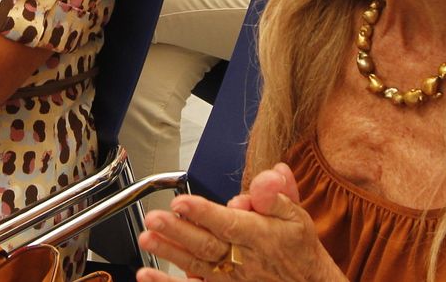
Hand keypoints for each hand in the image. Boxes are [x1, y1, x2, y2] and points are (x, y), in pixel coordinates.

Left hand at [137, 164, 332, 281]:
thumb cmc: (298, 250)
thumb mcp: (296, 216)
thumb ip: (276, 195)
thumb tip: (269, 174)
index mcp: (260, 236)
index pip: (228, 223)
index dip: (203, 212)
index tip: (181, 201)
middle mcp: (243, 260)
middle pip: (206, 245)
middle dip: (178, 232)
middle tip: (155, 218)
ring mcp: (230, 279)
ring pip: (196, 265)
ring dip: (169, 253)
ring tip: (147, 239)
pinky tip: (148, 276)